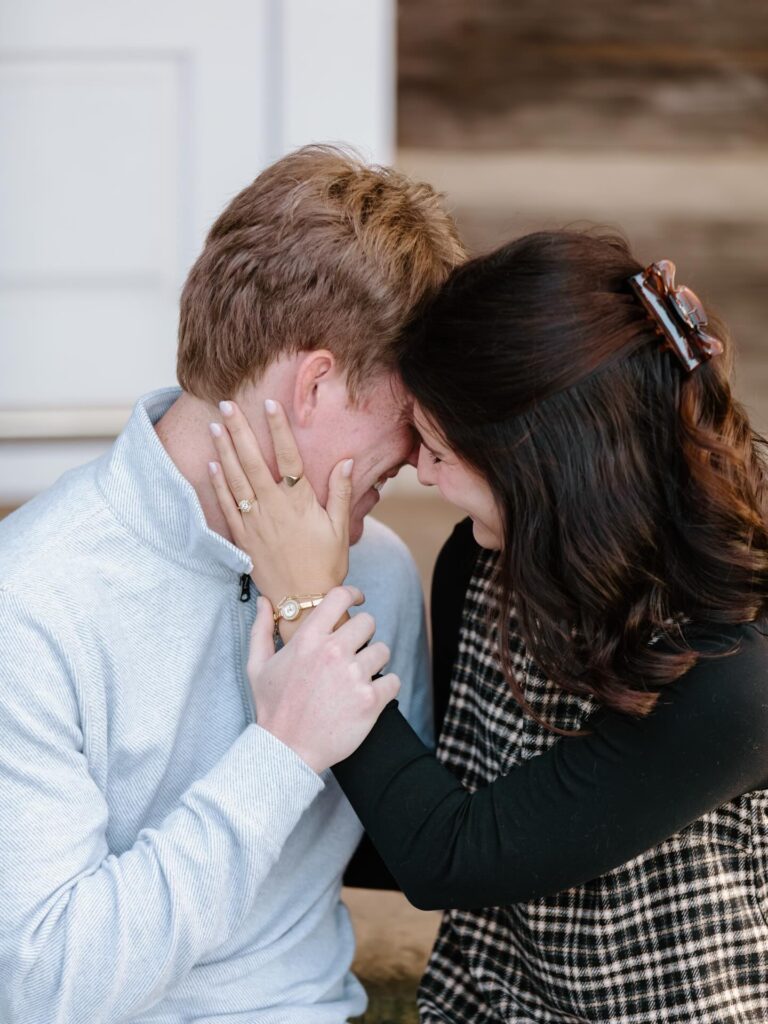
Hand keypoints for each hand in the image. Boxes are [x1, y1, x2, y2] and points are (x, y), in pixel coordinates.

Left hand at [208, 399, 352, 619]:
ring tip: (215, 425)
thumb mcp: (342, 529)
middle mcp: (274, 508)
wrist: (302, 601)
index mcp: (300, 502)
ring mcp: (255, 522)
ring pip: (236, 479)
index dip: (279, 428)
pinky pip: (227, 505)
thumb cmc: (326, 564)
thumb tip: (347, 461)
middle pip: (253, 461)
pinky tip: (212, 465)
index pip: (288, 457)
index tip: (271, 403)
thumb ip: (342, 493)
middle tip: (227, 404)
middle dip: (239, 430)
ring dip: (224, 450)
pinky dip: (218, 484)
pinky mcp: (243, 537)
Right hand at [247, 587, 400, 772]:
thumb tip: (264, 602)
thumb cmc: (272, 708)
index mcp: (308, 639)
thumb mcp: (258, 666)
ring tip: (358, 678)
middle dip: (363, 635)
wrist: (286, 751)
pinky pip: (393, 680)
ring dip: (374, 662)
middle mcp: (333, 652)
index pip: (340, 598)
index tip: (357, 600)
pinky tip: (369, 695)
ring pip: (383, 651)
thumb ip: (261, 630)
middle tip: (354, 651)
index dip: (353, 595)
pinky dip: (385, 688)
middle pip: (369, 622)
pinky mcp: (371, 700)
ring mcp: (354, 676)